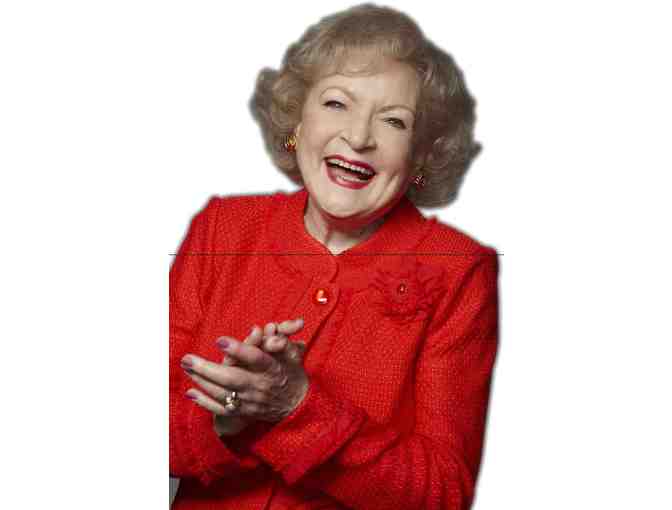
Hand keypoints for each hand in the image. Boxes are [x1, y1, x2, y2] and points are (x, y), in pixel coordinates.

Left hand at [182, 319, 306, 432]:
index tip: (220, 340)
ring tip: (186, 367)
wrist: (296, 406)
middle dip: (207, 369)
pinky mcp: (244, 412)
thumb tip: (266, 329)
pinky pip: (222, 409)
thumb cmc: (290, 373)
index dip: (238, 349)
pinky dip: (205, 402)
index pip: (255, 359)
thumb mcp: (292, 354)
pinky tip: (190, 392)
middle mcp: (260, 386)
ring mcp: (250, 401)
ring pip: (224, 393)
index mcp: (272, 369)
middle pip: (232, 378)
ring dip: (202, 381)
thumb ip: (279, 341)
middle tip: (188, 358)